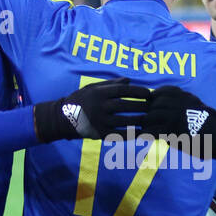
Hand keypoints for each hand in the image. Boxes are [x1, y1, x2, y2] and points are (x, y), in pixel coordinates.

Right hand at [33, 79, 151, 140]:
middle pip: (126, 106)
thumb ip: (111, 84)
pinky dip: (131, 134)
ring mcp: (100, 121)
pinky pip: (119, 134)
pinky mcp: (100, 134)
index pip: (123, 90)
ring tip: (149, 119)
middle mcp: (100, 106)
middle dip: (142, 106)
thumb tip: (129, 81)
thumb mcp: (92, 88)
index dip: (138, 91)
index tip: (149, 93)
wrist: (62, 118)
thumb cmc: (80, 100)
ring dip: (139, 120)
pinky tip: (140, 133)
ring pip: (125, 121)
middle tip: (153, 107)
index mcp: (99, 93)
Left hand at [141, 86, 215, 159]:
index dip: (156, 94)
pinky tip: (145, 137)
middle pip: (155, 104)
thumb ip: (189, 103)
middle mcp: (179, 106)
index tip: (152, 99)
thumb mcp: (203, 107)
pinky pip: (153, 132)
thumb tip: (177, 104)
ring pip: (151, 117)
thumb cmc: (215, 126)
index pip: (166, 91)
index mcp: (187, 98)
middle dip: (148, 110)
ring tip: (144, 128)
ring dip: (146, 123)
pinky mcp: (172, 133)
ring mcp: (175, 119)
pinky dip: (147, 134)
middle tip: (146, 118)